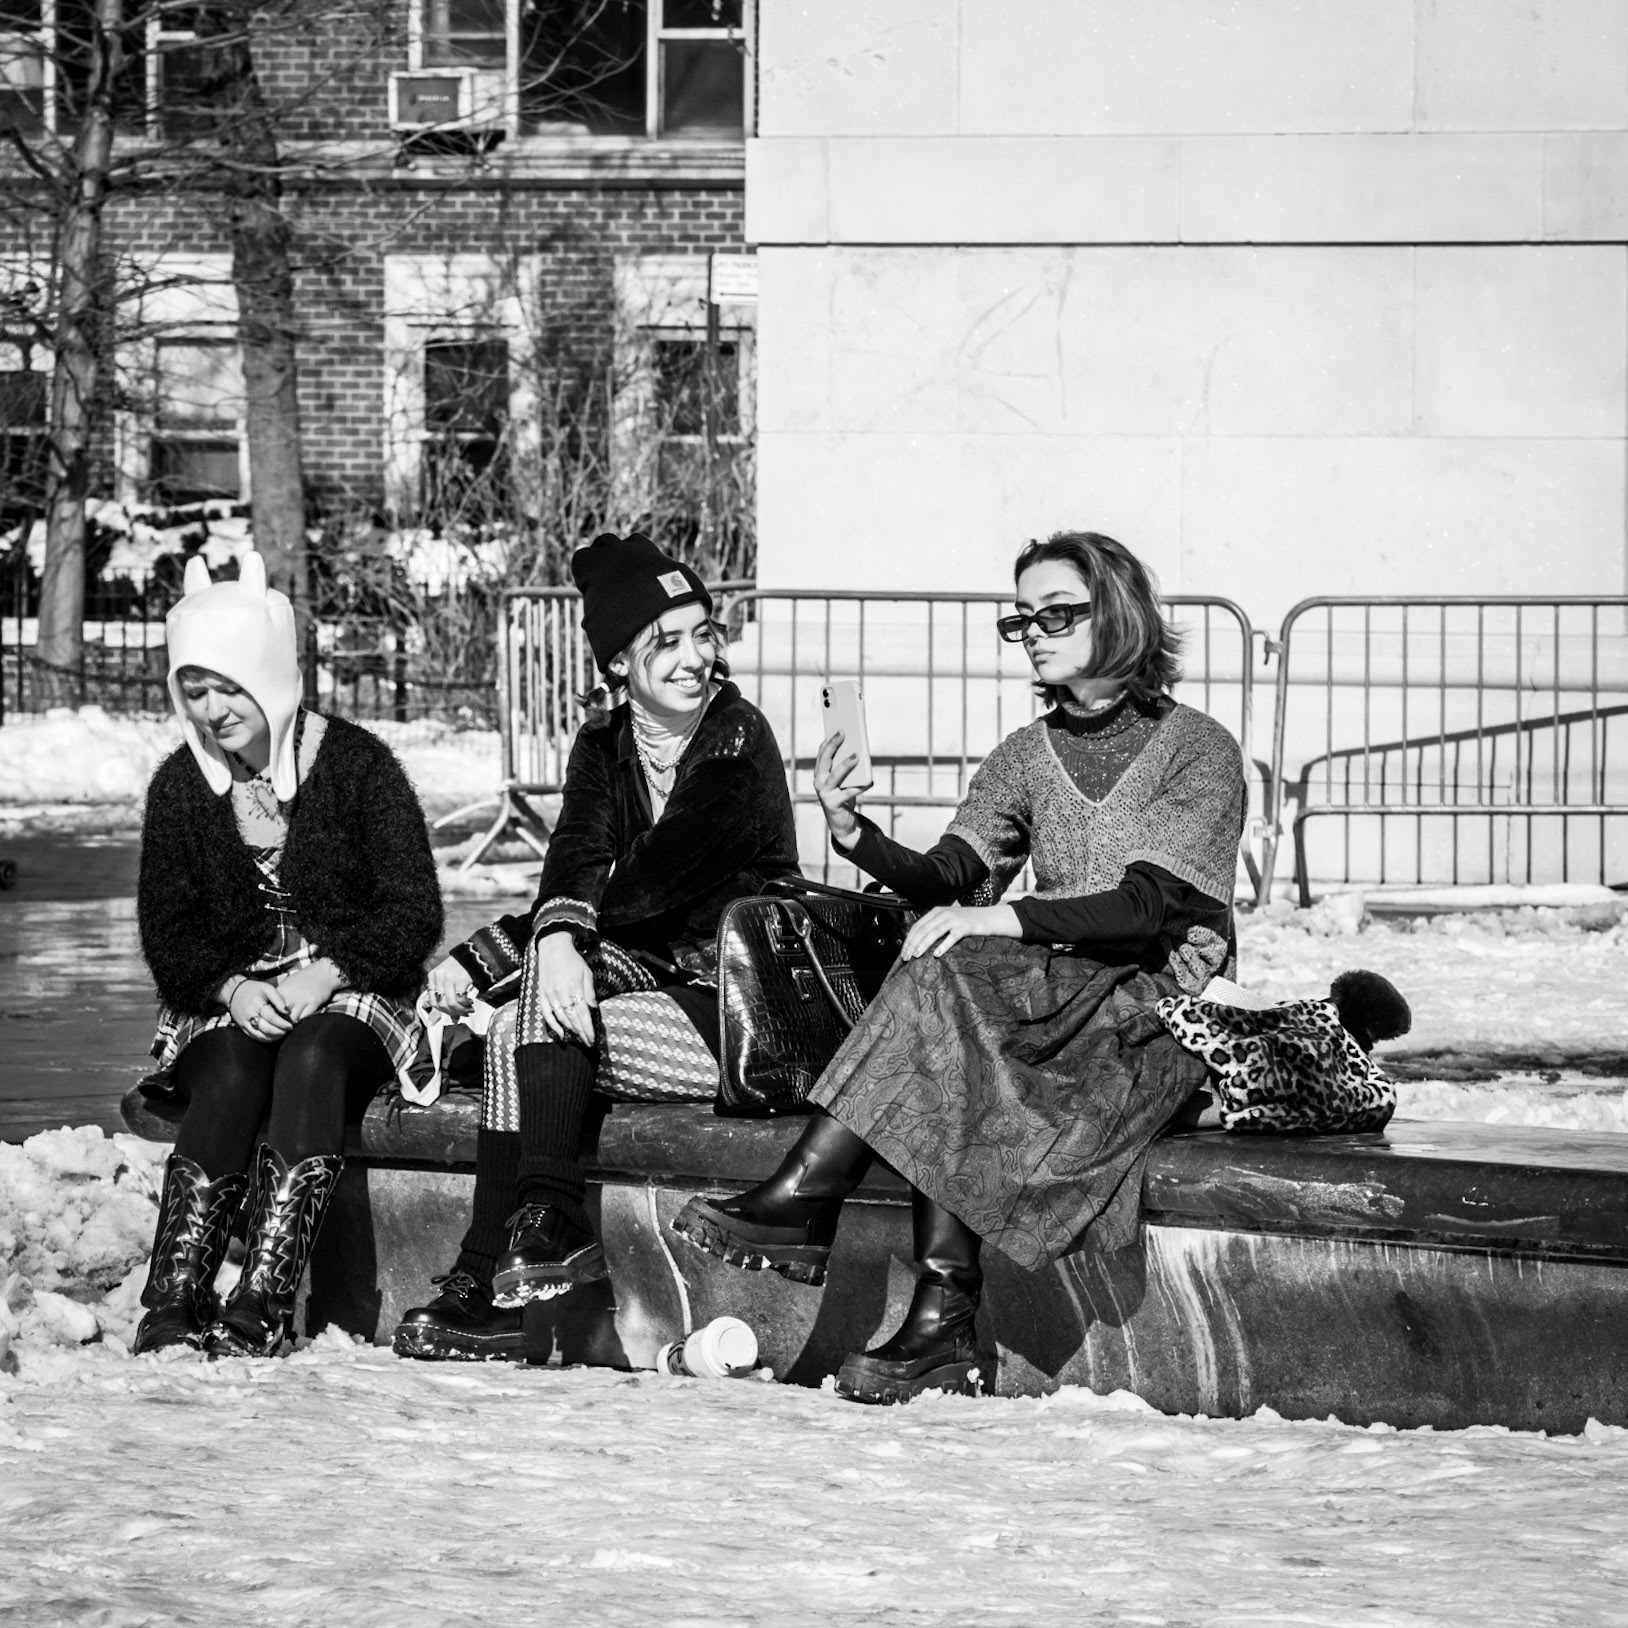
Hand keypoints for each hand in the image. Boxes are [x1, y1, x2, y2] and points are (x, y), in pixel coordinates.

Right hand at [228, 978, 291, 1041]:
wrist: (234, 992)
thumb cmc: (254, 989)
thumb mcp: (268, 988)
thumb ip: (279, 1000)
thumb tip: (288, 1011)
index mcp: (256, 1003)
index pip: (271, 1017)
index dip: (282, 1024)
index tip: (290, 1026)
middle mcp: (249, 1014)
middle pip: (266, 1028)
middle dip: (279, 1032)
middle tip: (288, 1031)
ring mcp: (244, 1022)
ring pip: (259, 1035)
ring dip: (272, 1037)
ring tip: (282, 1034)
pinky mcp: (242, 1027)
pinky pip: (253, 1036)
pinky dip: (264, 1039)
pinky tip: (272, 1037)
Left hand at [278, 960, 343, 1023]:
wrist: (322, 972)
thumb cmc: (303, 979)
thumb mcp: (287, 985)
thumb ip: (279, 997)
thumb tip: (272, 1010)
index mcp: (281, 992)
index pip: (272, 1009)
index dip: (272, 1017)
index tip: (274, 1020)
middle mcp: (290, 996)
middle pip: (281, 1016)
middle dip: (281, 1022)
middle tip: (283, 1026)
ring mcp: (302, 1000)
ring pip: (292, 1019)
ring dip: (292, 1023)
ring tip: (291, 1025)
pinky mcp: (313, 1003)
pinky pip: (305, 1017)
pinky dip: (302, 1021)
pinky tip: (301, 1020)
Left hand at [426, 954, 476, 1016]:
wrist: (475, 954)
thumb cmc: (462, 967)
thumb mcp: (448, 978)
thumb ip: (444, 996)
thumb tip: (439, 1020)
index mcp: (433, 976)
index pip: (432, 1001)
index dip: (442, 1011)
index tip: (452, 1013)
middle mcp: (439, 976)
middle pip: (441, 1004)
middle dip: (453, 1012)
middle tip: (463, 1013)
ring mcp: (449, 977)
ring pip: (451, 1003)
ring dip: (461, 1010)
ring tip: (469, 1009)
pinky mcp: (460, 979)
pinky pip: (460, 999)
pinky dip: (466, 1004)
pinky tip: (470, 1002)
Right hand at [530, 932, 596, 1044]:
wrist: (553, 948)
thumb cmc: (573, 960)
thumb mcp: (586, 972)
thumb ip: (589, 991)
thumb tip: (593, 1008)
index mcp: (573, 987)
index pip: (582, 1013)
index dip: (587, 1028)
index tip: (593, 1038)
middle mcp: (560, 993)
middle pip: (572, 1018)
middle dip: (581, 1032)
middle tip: (589, 1042)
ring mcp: (550, 995)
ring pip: (561, 1018)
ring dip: (571, 1030)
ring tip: (580, 1038)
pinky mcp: (542, 995)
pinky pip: (547, 1014)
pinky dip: (553, 1026)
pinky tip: (562, 1034)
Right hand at [813, 731, 869, 849]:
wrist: (841, 823)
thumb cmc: (844, 796)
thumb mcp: (843, 780)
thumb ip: (845, 767)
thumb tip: (857, 750)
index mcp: (819, 774)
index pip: (821, 753)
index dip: (828, 740)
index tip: (837, 727)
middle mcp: (818, 782)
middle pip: (825, 760)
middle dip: (833, 745)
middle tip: (843, 732)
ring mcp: (824, 794)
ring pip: (834, 776)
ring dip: (845, 765)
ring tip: (857, 755)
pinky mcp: (833, 804)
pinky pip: (848, 793)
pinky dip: (860, 787)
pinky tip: (870, 781)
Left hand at [900, 904, 1021, 961]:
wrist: (990, 917)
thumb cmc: (968, 923)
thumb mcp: (948, 921)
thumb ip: (935, 926)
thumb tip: (917, 943)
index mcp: (936, 911)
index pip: (917, 926)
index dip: (908, 940)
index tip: (903, 953)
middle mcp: (943, 913)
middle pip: (922, 929)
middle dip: (912, 944)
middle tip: (906, 958)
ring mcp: (954, 919)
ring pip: (934, 932)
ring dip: (923, 944)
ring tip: (916, 955)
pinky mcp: (965, 926)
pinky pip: (951, 937)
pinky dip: (943, 946)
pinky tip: (936, 954)